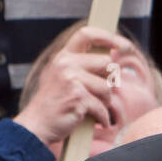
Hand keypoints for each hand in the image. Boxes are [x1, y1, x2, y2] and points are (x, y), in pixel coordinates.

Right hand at [13, 26, 136, 145]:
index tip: (125, 45)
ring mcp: (70, 80)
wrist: (36, 125)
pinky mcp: (77, 97)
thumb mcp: (65, 78)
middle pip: (106, 63)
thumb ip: (84, 67)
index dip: (109, 37)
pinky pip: (102, 106)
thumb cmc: (55, 104)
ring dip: (105, 102)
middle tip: (99, 95)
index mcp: (63, 57)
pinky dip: (103, 117)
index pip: (87, 34)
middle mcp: (66, 64)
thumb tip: (114, 63)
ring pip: (107, 87)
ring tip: (91, 109)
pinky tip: (96, 121)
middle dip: (109, 81)